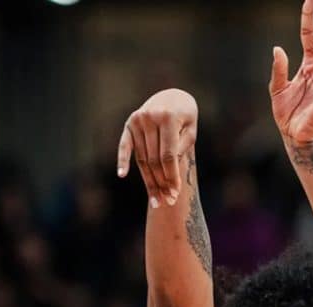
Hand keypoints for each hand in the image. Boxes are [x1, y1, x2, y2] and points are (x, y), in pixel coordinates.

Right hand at [117, 89, 196, 207]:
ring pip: (142, 159)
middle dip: (161, 183)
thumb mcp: (190, 130)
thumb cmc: (185, 117)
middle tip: (167, 202)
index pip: (168, 155)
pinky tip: (122, 174)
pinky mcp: (128, 124)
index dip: (172, 177)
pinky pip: (124, 146)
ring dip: (149, 182)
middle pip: (154, 160)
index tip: (175, 194)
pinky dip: (122, 160)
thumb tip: (168, 171)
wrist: (172, 97)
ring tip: (156, 200)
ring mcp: (137, 121)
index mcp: (168, 117)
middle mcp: (150, 118)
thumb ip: (180, 148)